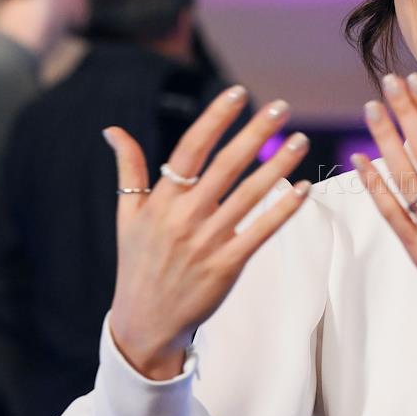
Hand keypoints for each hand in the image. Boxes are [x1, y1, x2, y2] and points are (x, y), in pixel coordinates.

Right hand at [103, 86, 312, 379]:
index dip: (215, 119)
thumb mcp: (126, 216)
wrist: (145, 323)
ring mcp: (207, 242)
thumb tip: (113, 130)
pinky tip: (303, 188)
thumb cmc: (138, 263)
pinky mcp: (227, 266)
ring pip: (248, 195)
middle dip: (255, 133)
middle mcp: (184, 217)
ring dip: (277, 165)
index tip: (237, 93)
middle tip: (281, 107)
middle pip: (225, 166)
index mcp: (161, 201)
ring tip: (300, 140)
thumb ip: (129, 170)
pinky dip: (282, 209)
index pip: (190, 149)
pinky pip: (260, 232)